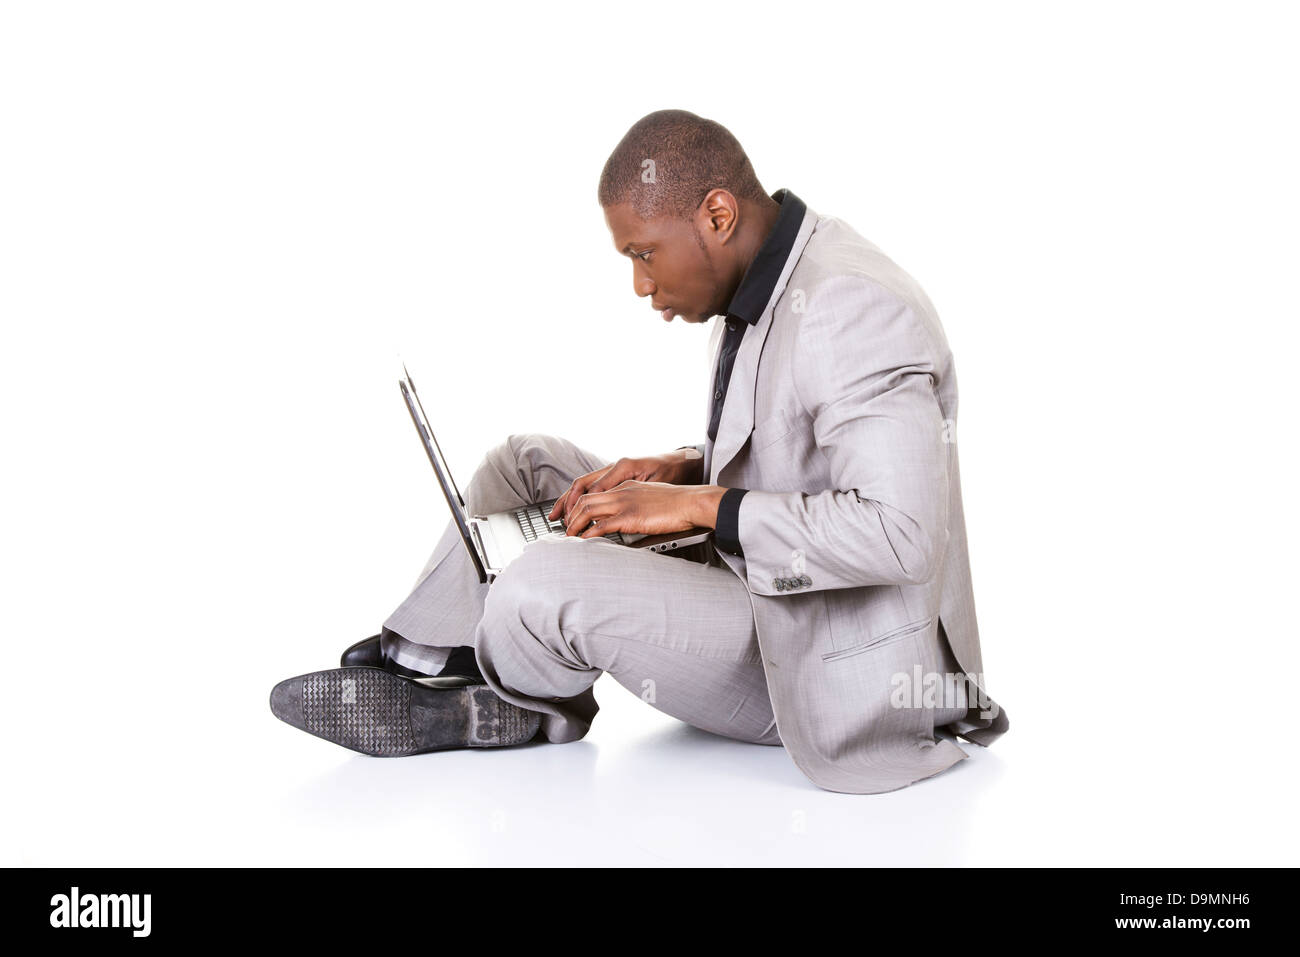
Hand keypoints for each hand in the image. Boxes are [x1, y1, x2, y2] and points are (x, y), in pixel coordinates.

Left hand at [548, 451, 699, 526]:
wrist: (692, 502)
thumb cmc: (678, 503)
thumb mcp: (651, 498)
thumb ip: (636, 503)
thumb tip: (629, 517)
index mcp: (626, 485)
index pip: (594, 491)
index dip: (578, 504)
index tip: (571, 516)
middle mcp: (621, 490)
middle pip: (584, 499)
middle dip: (570, 515)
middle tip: (565, 529)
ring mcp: (624, 502)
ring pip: (587, 510)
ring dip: (574, 525)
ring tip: (570, 537)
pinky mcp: (630, 516)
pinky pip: (601, 525)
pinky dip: (587, 534)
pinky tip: (583, 542)